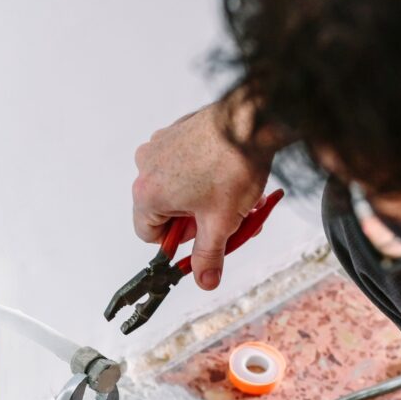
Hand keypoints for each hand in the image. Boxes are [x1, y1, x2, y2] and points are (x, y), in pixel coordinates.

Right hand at [133, 103, 271, 289]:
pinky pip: (186, 165)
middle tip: (225, 221)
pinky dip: (205, 177)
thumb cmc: (232, 165)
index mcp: (148, 193)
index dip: (178, 242)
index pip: (149, 235)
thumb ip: (208, 257)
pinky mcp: (178, 131)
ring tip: (235, 199)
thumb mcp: (220, 224)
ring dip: (205, 200)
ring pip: (180, 189)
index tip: (200, 239)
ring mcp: (162, 145)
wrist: (253, 119)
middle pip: (167, 212)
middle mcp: (147, 167)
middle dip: (198, 221)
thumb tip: (204, 280)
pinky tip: (230, 177)